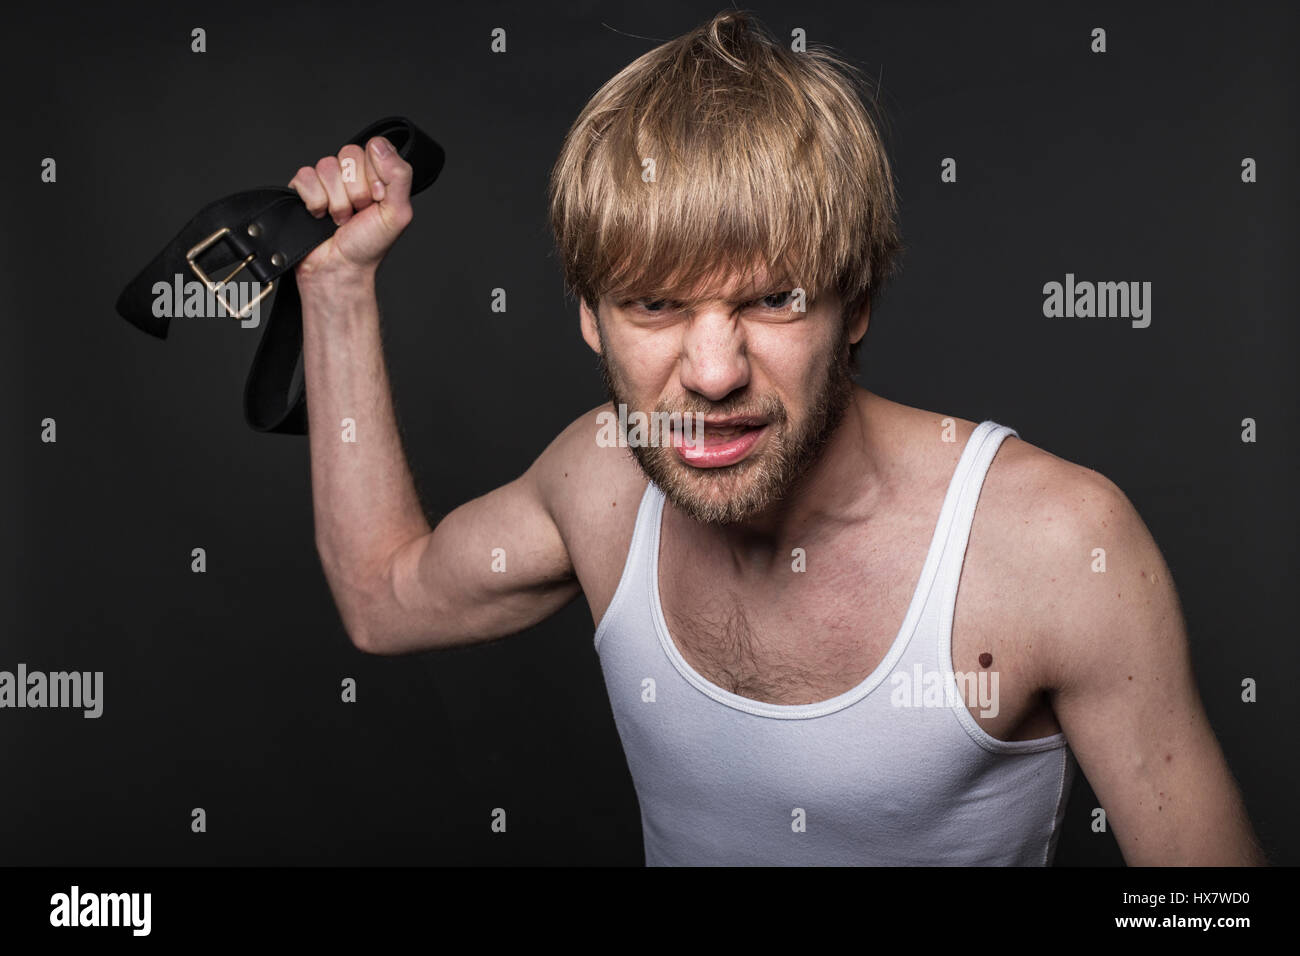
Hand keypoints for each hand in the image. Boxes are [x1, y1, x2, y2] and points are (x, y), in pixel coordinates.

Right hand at [288, 136, 413, 282]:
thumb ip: (399, 176)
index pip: (374, 147)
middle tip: (358, 212)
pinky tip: (321, 215)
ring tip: (341, 219)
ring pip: (327, 166)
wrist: (339, 269)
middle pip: (349, 154)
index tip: (378, 199)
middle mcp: (351, 174)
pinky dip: (315, 202)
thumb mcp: (398, 213)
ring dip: (337, 201)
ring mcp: (326, 180)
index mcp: (376, 174)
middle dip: (356, 191)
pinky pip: (305, 176)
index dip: (375, 175)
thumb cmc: (368, 246)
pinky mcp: (303, 188)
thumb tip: (379, 145)